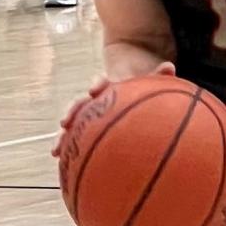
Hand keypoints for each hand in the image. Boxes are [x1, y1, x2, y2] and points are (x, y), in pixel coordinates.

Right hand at [53, 61, 175, 158]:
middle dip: (73, 112)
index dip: (97, 84)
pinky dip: (68, 147)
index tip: (93, 90)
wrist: (125, 82)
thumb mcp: (148, 81)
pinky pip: (77, 138)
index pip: (102, 82)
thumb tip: (169, 66)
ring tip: (56, 150)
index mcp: (110, 86)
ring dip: (64, 136)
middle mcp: (96, 99)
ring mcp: (90, 114)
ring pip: (75, 124)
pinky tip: (58, 159)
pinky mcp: (88, 127)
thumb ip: (157, 76)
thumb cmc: (139, 86)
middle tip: (64, 122)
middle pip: (81, 104)